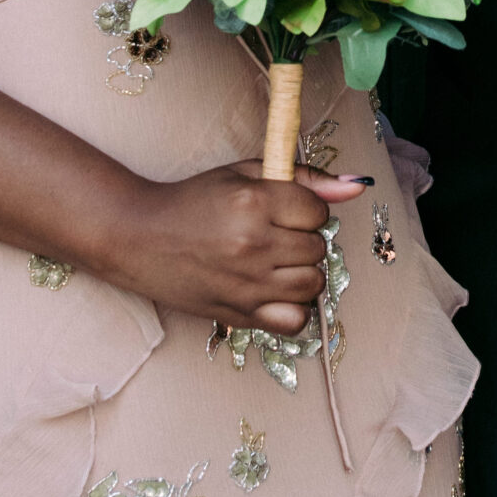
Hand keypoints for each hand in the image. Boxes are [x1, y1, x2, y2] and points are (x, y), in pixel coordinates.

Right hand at [107, 161, 369, 332]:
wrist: (139, 237)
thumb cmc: (193, 201)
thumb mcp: (243, 174)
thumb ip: (304, 178)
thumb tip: (357, 187)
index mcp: (254, 201)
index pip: (318, 211)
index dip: (306, 209)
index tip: (285, 210)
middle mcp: (254, 244)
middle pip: (318, 248)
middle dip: (303, 239)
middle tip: (275, 234)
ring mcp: (247, 283)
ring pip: (312, 284)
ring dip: (301, 272)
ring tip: (274, 262)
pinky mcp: (238, 313)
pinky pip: (294, 321)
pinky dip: (292, 308)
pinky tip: (273, 291)